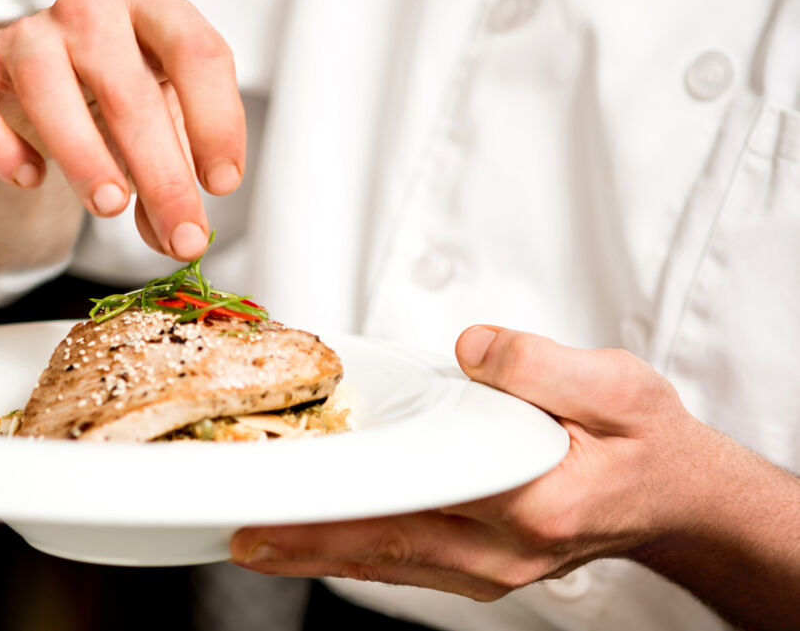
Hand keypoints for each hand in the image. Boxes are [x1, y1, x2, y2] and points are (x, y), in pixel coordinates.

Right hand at [0, 0, 244, 260]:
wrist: (56, 73)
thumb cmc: (125, 99)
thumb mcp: (169, 128)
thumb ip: (178, 179)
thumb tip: (176, 242)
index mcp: (156, 14)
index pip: (197, 54)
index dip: (217, 122)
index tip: (221, 184)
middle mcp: (93, 13)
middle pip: (128, 90)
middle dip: (161, 173)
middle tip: (180, 234)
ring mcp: (28, 35)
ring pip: (46, 86)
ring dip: (83, 155)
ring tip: (110, 207)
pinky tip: (29, 177)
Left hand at [230, 325, 709, 600]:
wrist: (675, 499)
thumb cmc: (645, 443)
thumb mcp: (618, 386)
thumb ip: (540, 365)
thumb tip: (472, 348)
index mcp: (535, 503)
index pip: (423, 500)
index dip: (353, 501)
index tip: (294, 497)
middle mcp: (506, 551)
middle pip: (390, 545)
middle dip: (312, 541)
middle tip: (244, 533)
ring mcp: (492, 570)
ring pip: (391, 564)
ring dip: (322, 554)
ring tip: (257, 541)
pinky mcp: (482, 569)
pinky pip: (407, 565)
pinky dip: (356, 554)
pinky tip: (315, 543)